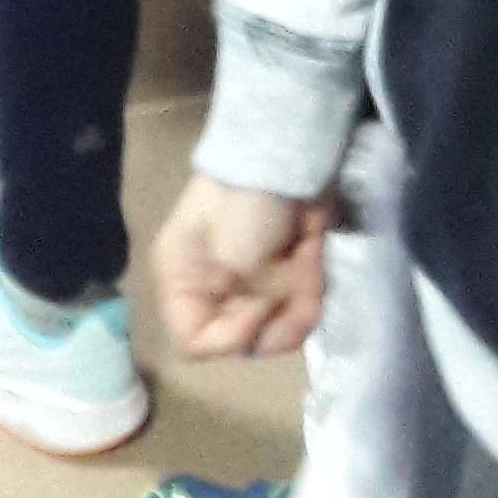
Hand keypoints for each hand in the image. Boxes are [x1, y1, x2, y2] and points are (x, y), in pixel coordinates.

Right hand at [153, 172, 326, 357]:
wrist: (287, 154)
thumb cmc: (245, 200)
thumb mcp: (231, 253)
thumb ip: (236, 301)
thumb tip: (255, 321)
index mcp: (184, 281)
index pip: (192, 341)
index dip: (227, 338)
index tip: (256, 307)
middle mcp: (214, 290)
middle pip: (241, 342)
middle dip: (273, 323)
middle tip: (291, 287)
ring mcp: (252, 284)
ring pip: (276, 331)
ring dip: (298, 306)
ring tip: (308, 270)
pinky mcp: (284, 276)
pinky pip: (299, 307)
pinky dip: (311, 289)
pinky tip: (313, 258)